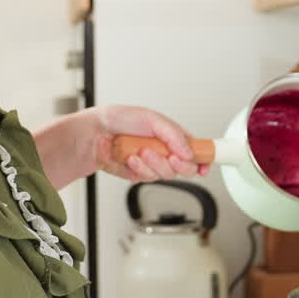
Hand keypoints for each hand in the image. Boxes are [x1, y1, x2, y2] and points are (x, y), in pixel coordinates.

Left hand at [92, 105, 209, 182]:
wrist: (92, 134)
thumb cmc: (118, 119)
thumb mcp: (152, 118)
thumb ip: (174, 134)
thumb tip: (189, 151)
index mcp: (171, 135)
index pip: (195, 149)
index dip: (203, 159)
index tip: (205, 166)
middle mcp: (163, 150)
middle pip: (185, 168)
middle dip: (178, 164)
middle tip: (170, 156)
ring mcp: (151, 163)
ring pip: (165, 175)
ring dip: (154, 164)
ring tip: (141, 151)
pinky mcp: (137, 174)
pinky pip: (147, 179)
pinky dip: (139, 169)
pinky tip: (130, 158)